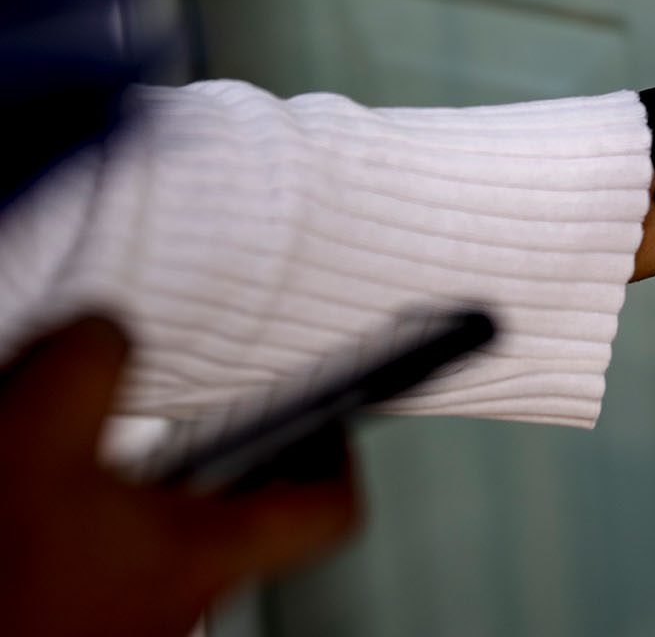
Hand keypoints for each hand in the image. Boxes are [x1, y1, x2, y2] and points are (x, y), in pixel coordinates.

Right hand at [0, 315, 358, 636]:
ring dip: (136, 483)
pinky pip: (100, 559)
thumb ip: (93, 361)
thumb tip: (108, 331)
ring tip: (82, 443)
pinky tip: (30, 491)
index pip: (331, 513)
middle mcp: (179, 601)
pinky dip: (80, 516)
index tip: (325, 418)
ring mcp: (125, 622)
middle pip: (240, 517)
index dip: (338, 457)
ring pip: (163, 537)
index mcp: (205, 555)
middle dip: (215, 453)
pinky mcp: (69, 624)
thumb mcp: (36, 434)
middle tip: (192, 413)